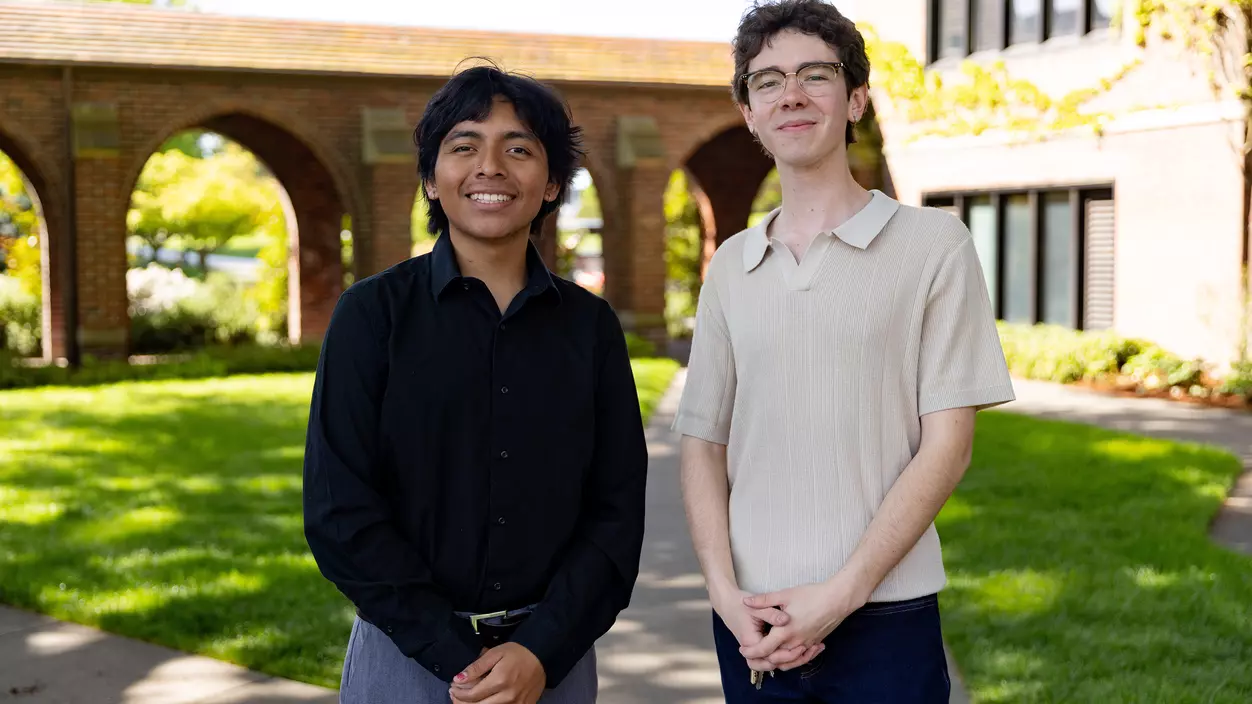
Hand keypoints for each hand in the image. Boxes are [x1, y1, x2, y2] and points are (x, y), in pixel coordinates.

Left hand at [449, 643, 544, 703]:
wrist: (542, 656)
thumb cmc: (517, 653)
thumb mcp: (495, 653)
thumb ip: (476, 667)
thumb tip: (458, 679)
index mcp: (499, 681)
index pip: (472, 695)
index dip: (458, 693)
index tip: (453, 687)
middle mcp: (507, 697)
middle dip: (462, 702)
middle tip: (455, 695)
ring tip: (466, 699)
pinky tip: (482, 701)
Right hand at [710, 586, 813, 671]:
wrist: (728, 604)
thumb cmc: (741, 604)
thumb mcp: (756, 607)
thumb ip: (771, 614)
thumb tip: (786, 620)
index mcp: (751, 642)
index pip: (770, 657)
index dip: (787, 655)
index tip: (801, 647)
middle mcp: (752, 650)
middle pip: (771, 665)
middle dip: (790, 661)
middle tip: (805, 651)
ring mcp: (754, 650)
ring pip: (771, 664)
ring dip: (788, 661)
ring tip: (806, 653)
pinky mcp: (759, 647)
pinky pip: (771, 657)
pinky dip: (784, 656)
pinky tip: (799, 648)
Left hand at [739, 577, 866, 670]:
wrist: (838, 600)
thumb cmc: (812, 596)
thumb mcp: (785, 595)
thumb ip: (764, 600)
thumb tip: (746, 602)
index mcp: (785, 632)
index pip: (763, 650)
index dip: (751, 652)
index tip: (742, 649)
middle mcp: (795, 643)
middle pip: (775, 659)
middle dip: (762, 659)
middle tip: (752, 653)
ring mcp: (806, 645)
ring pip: (789, 661)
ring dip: (777, 660)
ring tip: (767, 653)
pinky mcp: (815, 643)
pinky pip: (801, 657)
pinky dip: (792, 658)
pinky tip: (789, 650)